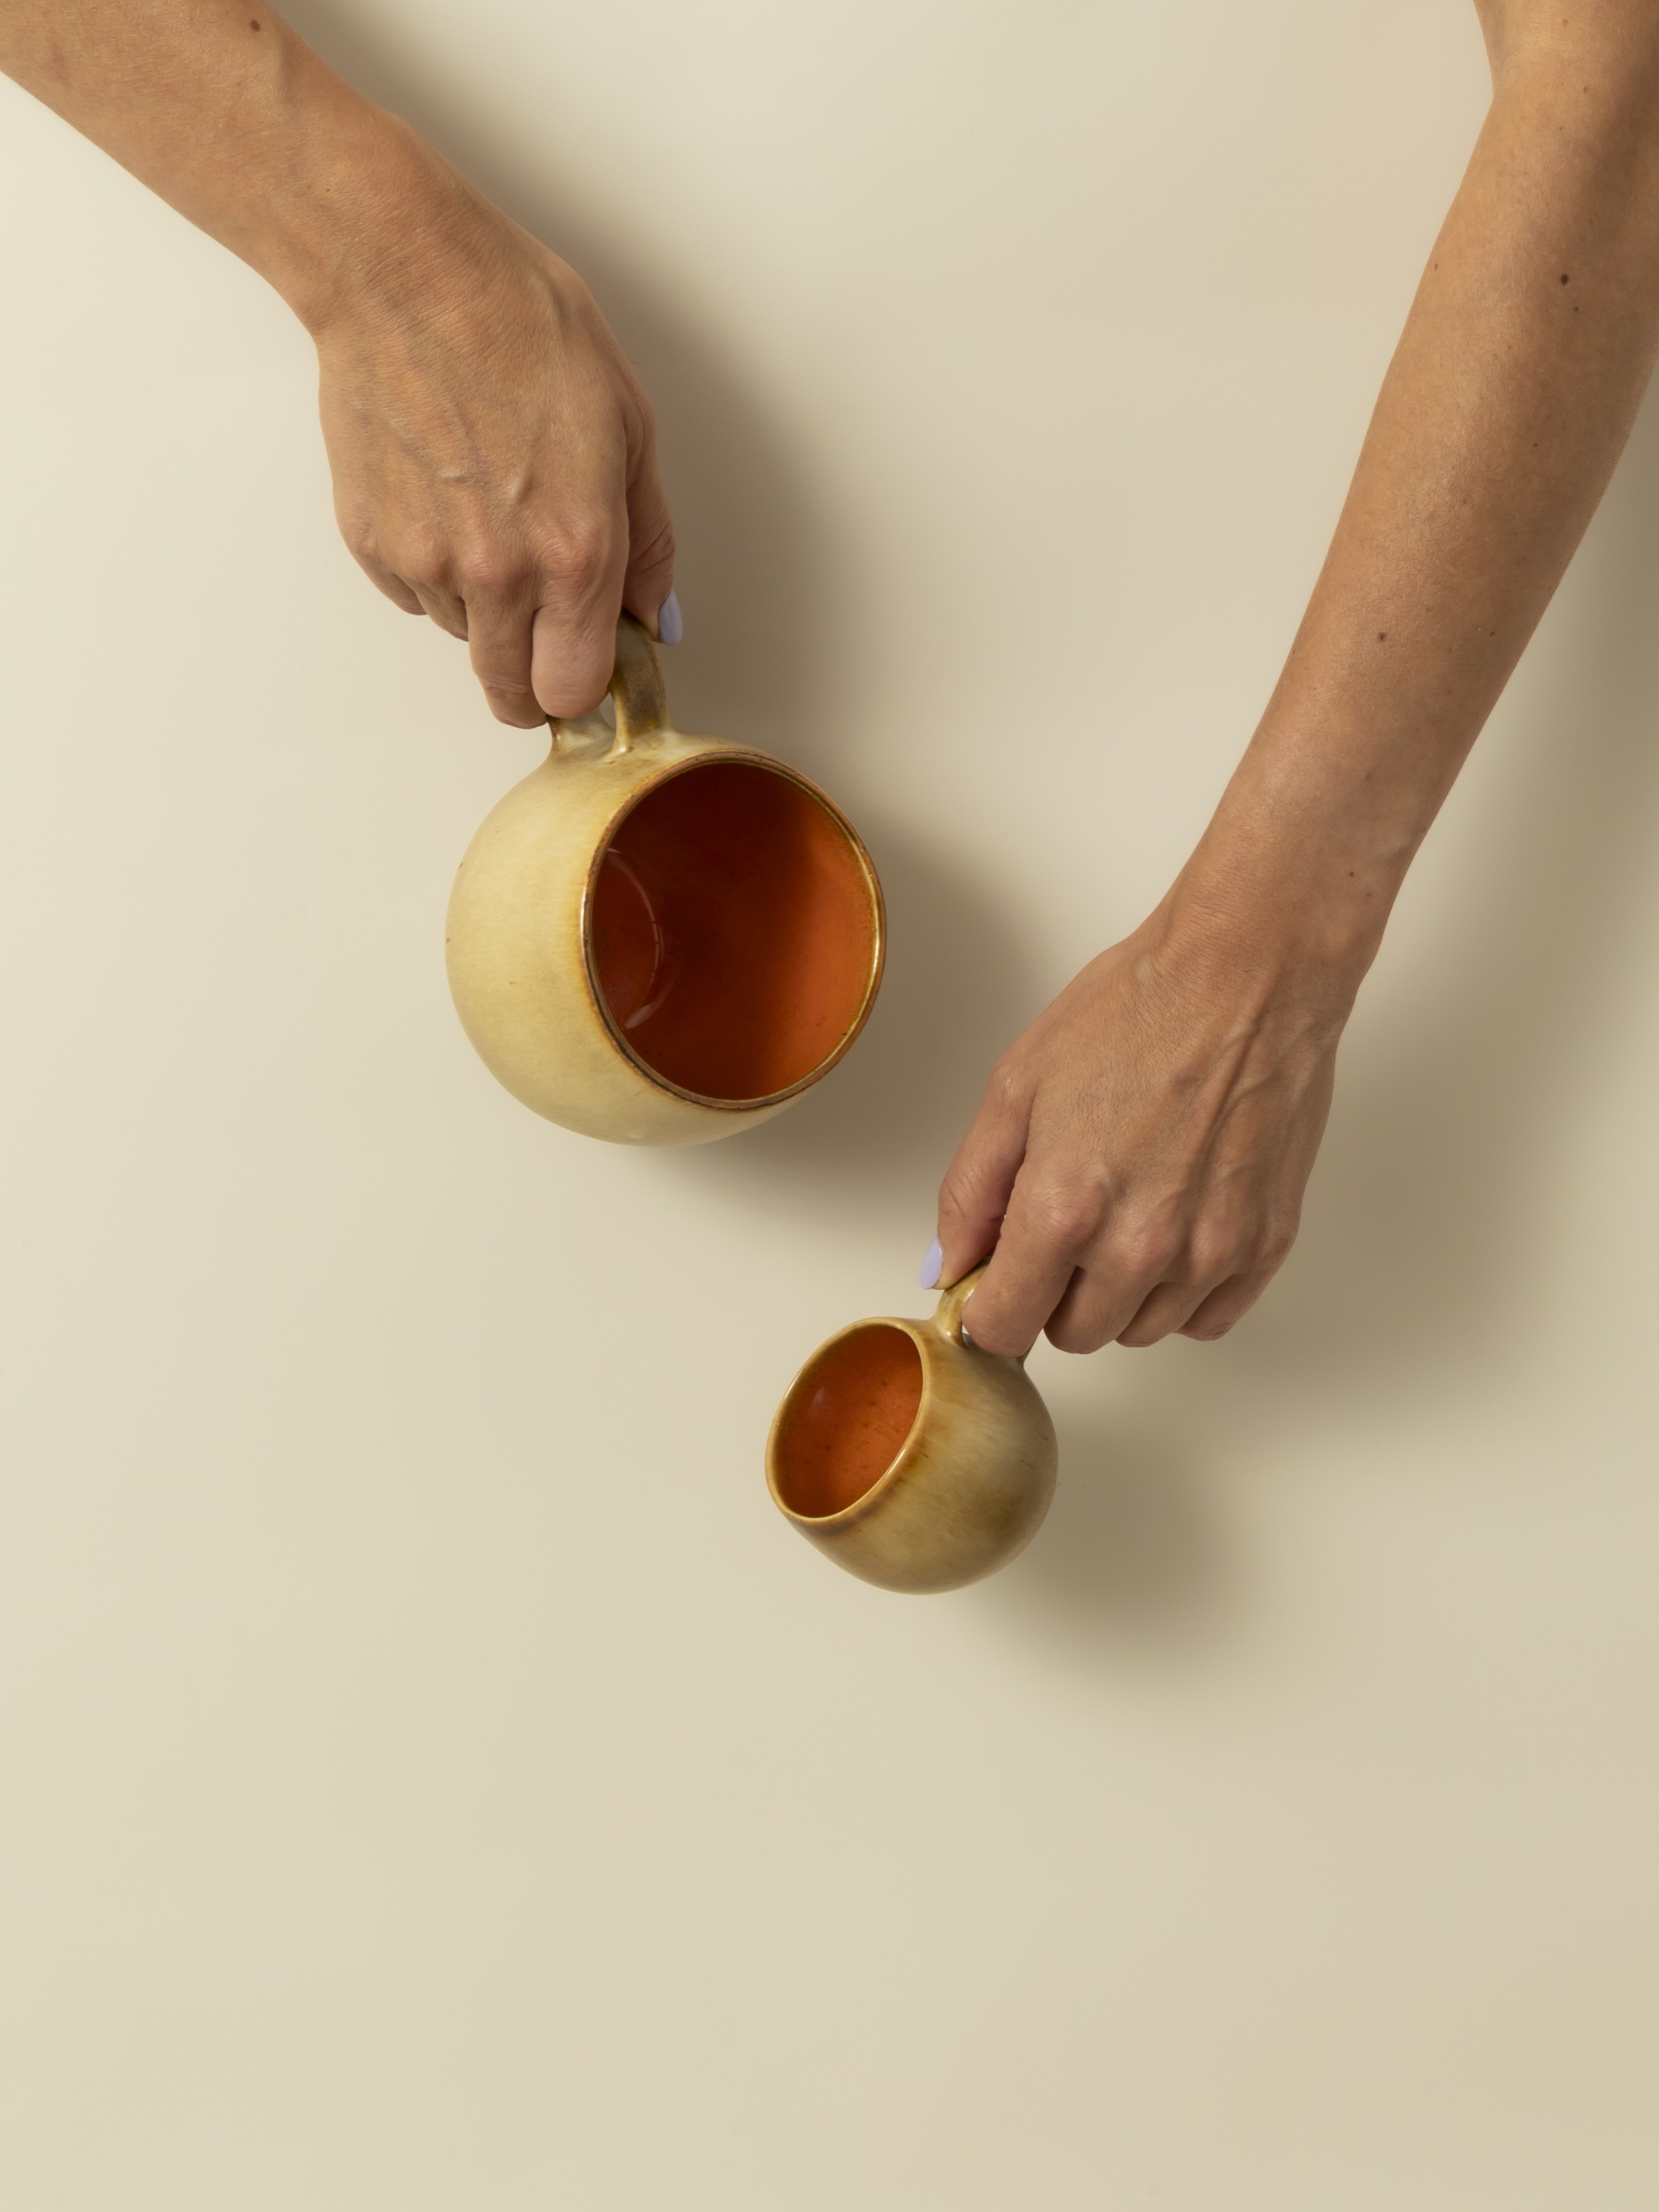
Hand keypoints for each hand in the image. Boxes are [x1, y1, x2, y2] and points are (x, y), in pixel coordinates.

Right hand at [309, 139, 674, 725]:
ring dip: (486, 607)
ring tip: (491, 512)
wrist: (403, 275)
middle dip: (533, 676)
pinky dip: (434, 568)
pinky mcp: (372, 544)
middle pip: (511, 692)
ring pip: (466, 637)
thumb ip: (646, 539)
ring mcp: (427, 564)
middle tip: (544, 629)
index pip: (576, 690)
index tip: (589, 666)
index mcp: (575, 551)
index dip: (585, 688)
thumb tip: (655, 614)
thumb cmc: (519, 324)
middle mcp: (498, 574)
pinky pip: (415, 594)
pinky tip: (445, 492)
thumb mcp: (627, 424)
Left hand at [933, 897, 1350, 1356]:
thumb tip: (950, 1265)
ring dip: (1121, 1292)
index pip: (1004, 1327)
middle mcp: (1139, 1247)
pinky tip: (1176, 1226)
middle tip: (1066, 1220)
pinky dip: (1184, 1291)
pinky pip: (1208, 1317)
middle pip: (1074, 1335)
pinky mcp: (1265, 1243)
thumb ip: (971, 1191)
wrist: (1249, 976)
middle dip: (1054, 1293)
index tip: (995, 1281)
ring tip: (1127, 1207)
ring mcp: (1210, 1252)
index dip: (990, 1305)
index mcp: (1063, 1210)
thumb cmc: (1137, 1012)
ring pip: (1141, 1330)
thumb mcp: (1016, 1088)